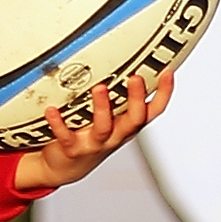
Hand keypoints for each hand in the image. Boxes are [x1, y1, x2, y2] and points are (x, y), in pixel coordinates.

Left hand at [12, 65, 173, 192]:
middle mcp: (116, 134)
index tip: (168, 71)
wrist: (67, 167)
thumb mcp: (111, 116)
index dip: (164, 93)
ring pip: (104, 127)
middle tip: (136, 78)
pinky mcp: (73, 149)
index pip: (153, 110)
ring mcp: (95, 142)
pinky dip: (59, 123)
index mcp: (127, 124)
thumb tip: (119, 54)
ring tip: (99, 88)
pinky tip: (52, 109)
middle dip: (137, 99)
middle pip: (134, 119)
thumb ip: (117, 93)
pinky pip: (67, 136)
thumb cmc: (91, 136)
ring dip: (103, 107)